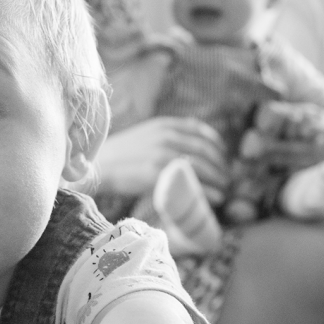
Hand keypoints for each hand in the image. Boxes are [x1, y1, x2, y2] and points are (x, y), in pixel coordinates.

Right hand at [98, 117, 228, 204]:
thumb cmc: (119, 154)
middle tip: (226, 177)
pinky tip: (214, 198)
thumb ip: (165, 135)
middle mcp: (166, 137)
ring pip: (202, 166)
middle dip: (220, 165)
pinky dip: (207, 191)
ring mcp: (162, 155)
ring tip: (223, 190)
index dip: (216, 144)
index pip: (200, 130)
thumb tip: (187, 143)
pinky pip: (191, 182)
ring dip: (218, 179)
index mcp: (164, 125)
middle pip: (205, 150)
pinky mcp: (157, 174)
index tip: (223, 155)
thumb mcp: (144, 135)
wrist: (97, 165)